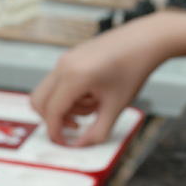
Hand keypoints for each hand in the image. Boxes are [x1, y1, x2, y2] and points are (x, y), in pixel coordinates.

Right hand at [30, 20, 164, 145]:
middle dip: (54, 119)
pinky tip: (90, 94)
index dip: (55, 132)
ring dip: (63, 106)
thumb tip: (81, 145)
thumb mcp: (116, 106)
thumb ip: (98, 131)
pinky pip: (57, 82)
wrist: (145, 40)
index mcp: (74, 76)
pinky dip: (67, 95)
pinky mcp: (70, 57)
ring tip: (91, 106)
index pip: (52, 112)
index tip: (64, 142)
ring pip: (47, 92)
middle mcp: (64, 65)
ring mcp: (65, 59)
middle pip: (39, 101)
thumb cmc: (134, 67)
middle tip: (75, 126)